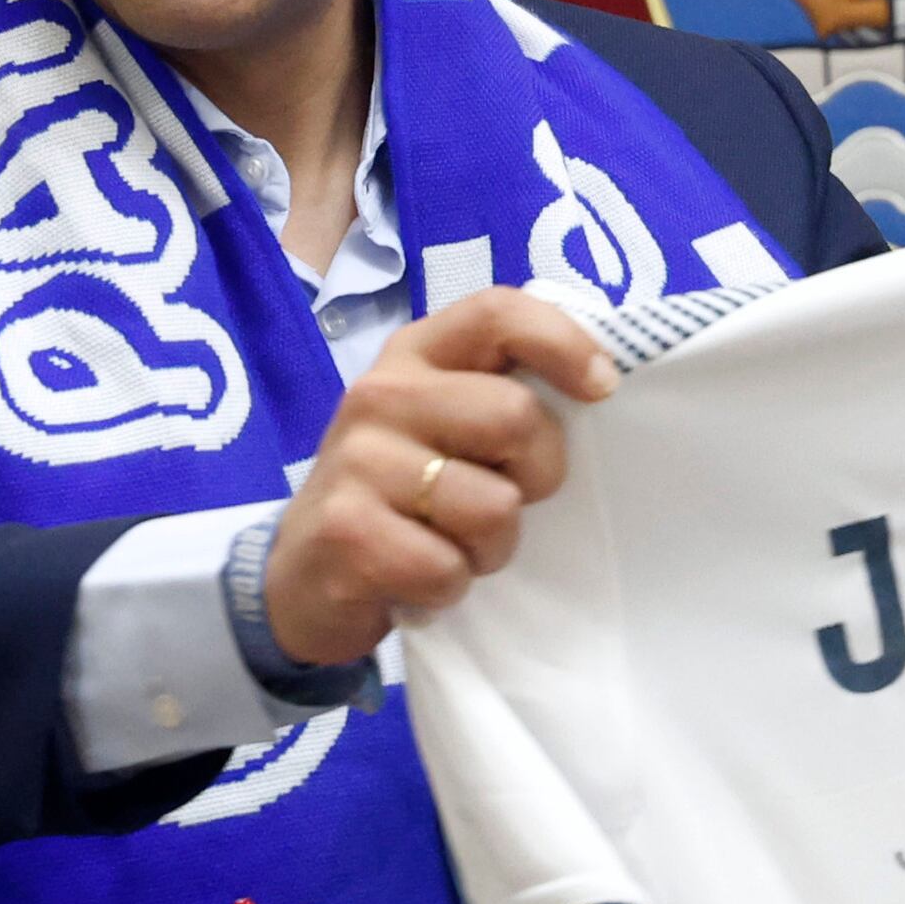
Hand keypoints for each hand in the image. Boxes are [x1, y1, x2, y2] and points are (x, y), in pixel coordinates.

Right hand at [261, 290, 616, 669]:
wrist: (302, 577)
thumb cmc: (399, 498)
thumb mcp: (440, 428)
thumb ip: (497, 396)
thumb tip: (600, 383)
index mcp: (415, 355)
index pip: (498, 313)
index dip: (563, 342)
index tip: (602, 388)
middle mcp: (380, 395)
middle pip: (515, 416)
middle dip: (538, 476)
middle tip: (504, 502)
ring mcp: (357, 461)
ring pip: (493, 506)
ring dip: (491, 548)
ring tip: (450, 546)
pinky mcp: (346, 532)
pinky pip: (448, 568)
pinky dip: (448, 589)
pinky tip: (415, 581)